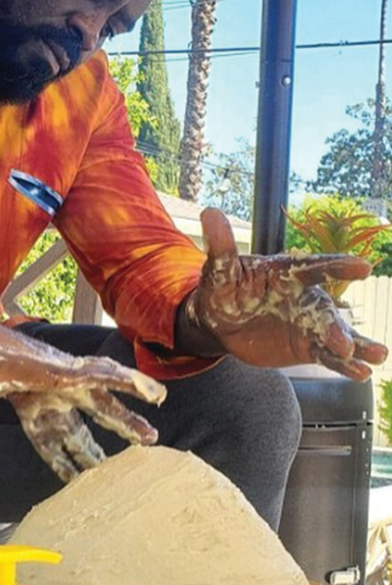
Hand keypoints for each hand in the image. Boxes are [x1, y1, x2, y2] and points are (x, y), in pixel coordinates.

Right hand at [0, 315, 166, 481]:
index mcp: (23, 404)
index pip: (52, 440)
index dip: (65, 460)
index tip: (79, 477)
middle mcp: (46, 392)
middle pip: (89, 418)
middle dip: (113, 432)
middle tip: (141, 445)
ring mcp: (56, 379)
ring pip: (104, 398)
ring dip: (130, 413)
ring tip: (158, 426)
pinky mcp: (63, 368)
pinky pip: (105, 376)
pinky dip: (131, 383)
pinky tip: (156, 394)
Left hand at [184, 208, 387, 380]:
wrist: (220, 323)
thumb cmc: (222, 290)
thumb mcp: (219, 271)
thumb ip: (221, 246)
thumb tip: (209, 212)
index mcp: (287, 272)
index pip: (313, 266)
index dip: (337, 266)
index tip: (362, 266)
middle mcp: (305, 296)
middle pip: (324, 309)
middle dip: (335, 326)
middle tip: (343, 342)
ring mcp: (309, 322)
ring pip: (335, 332)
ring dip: (355, 344)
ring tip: (376, 356)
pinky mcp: (307, 345)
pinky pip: (328, 355)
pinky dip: (344, 364)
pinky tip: (360, 372)